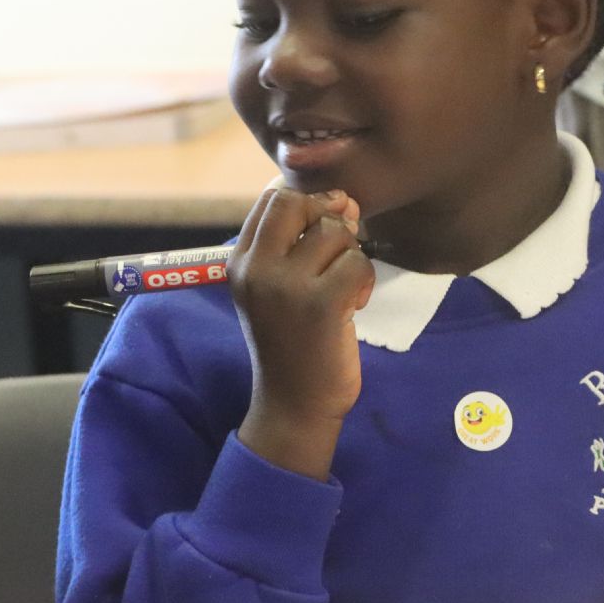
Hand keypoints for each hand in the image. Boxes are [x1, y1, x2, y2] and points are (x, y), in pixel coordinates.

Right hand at [229, 187, 374, 480]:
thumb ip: (297, 245)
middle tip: (337, 253)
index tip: (321, 231)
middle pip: (297, 203)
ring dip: (351, 256)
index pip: (271, 200)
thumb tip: (344, 200)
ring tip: (343, 288)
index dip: (306, 205)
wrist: (294, 402)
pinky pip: (357, 263)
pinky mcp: (321, 303)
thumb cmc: (290, 343)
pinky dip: (364, 281)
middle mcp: (256, 268)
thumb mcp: (274, 290)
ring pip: (335, 233)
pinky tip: (353, 305)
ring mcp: (286, 285)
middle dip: (328, 218)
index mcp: (239, 263)